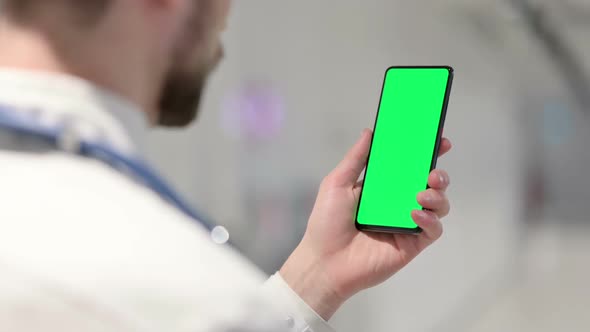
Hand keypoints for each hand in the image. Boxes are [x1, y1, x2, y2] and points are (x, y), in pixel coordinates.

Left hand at [280, 129, 451, 319]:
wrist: (324, 262)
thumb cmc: (326, 223)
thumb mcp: (337, 183)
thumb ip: (356, 158)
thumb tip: (370, 132)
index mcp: (382, 187)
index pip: (410, 167)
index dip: (426, 153)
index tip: (438, 141)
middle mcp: (398, 203)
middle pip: (430, 184)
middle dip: (439, 174)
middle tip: (433, 172)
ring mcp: (406, 223)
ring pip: (438, 205)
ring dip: (437, 196)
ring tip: (422, 193)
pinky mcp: (412, 243)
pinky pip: (432, 230)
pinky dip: (430, 220)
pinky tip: (414, 214)